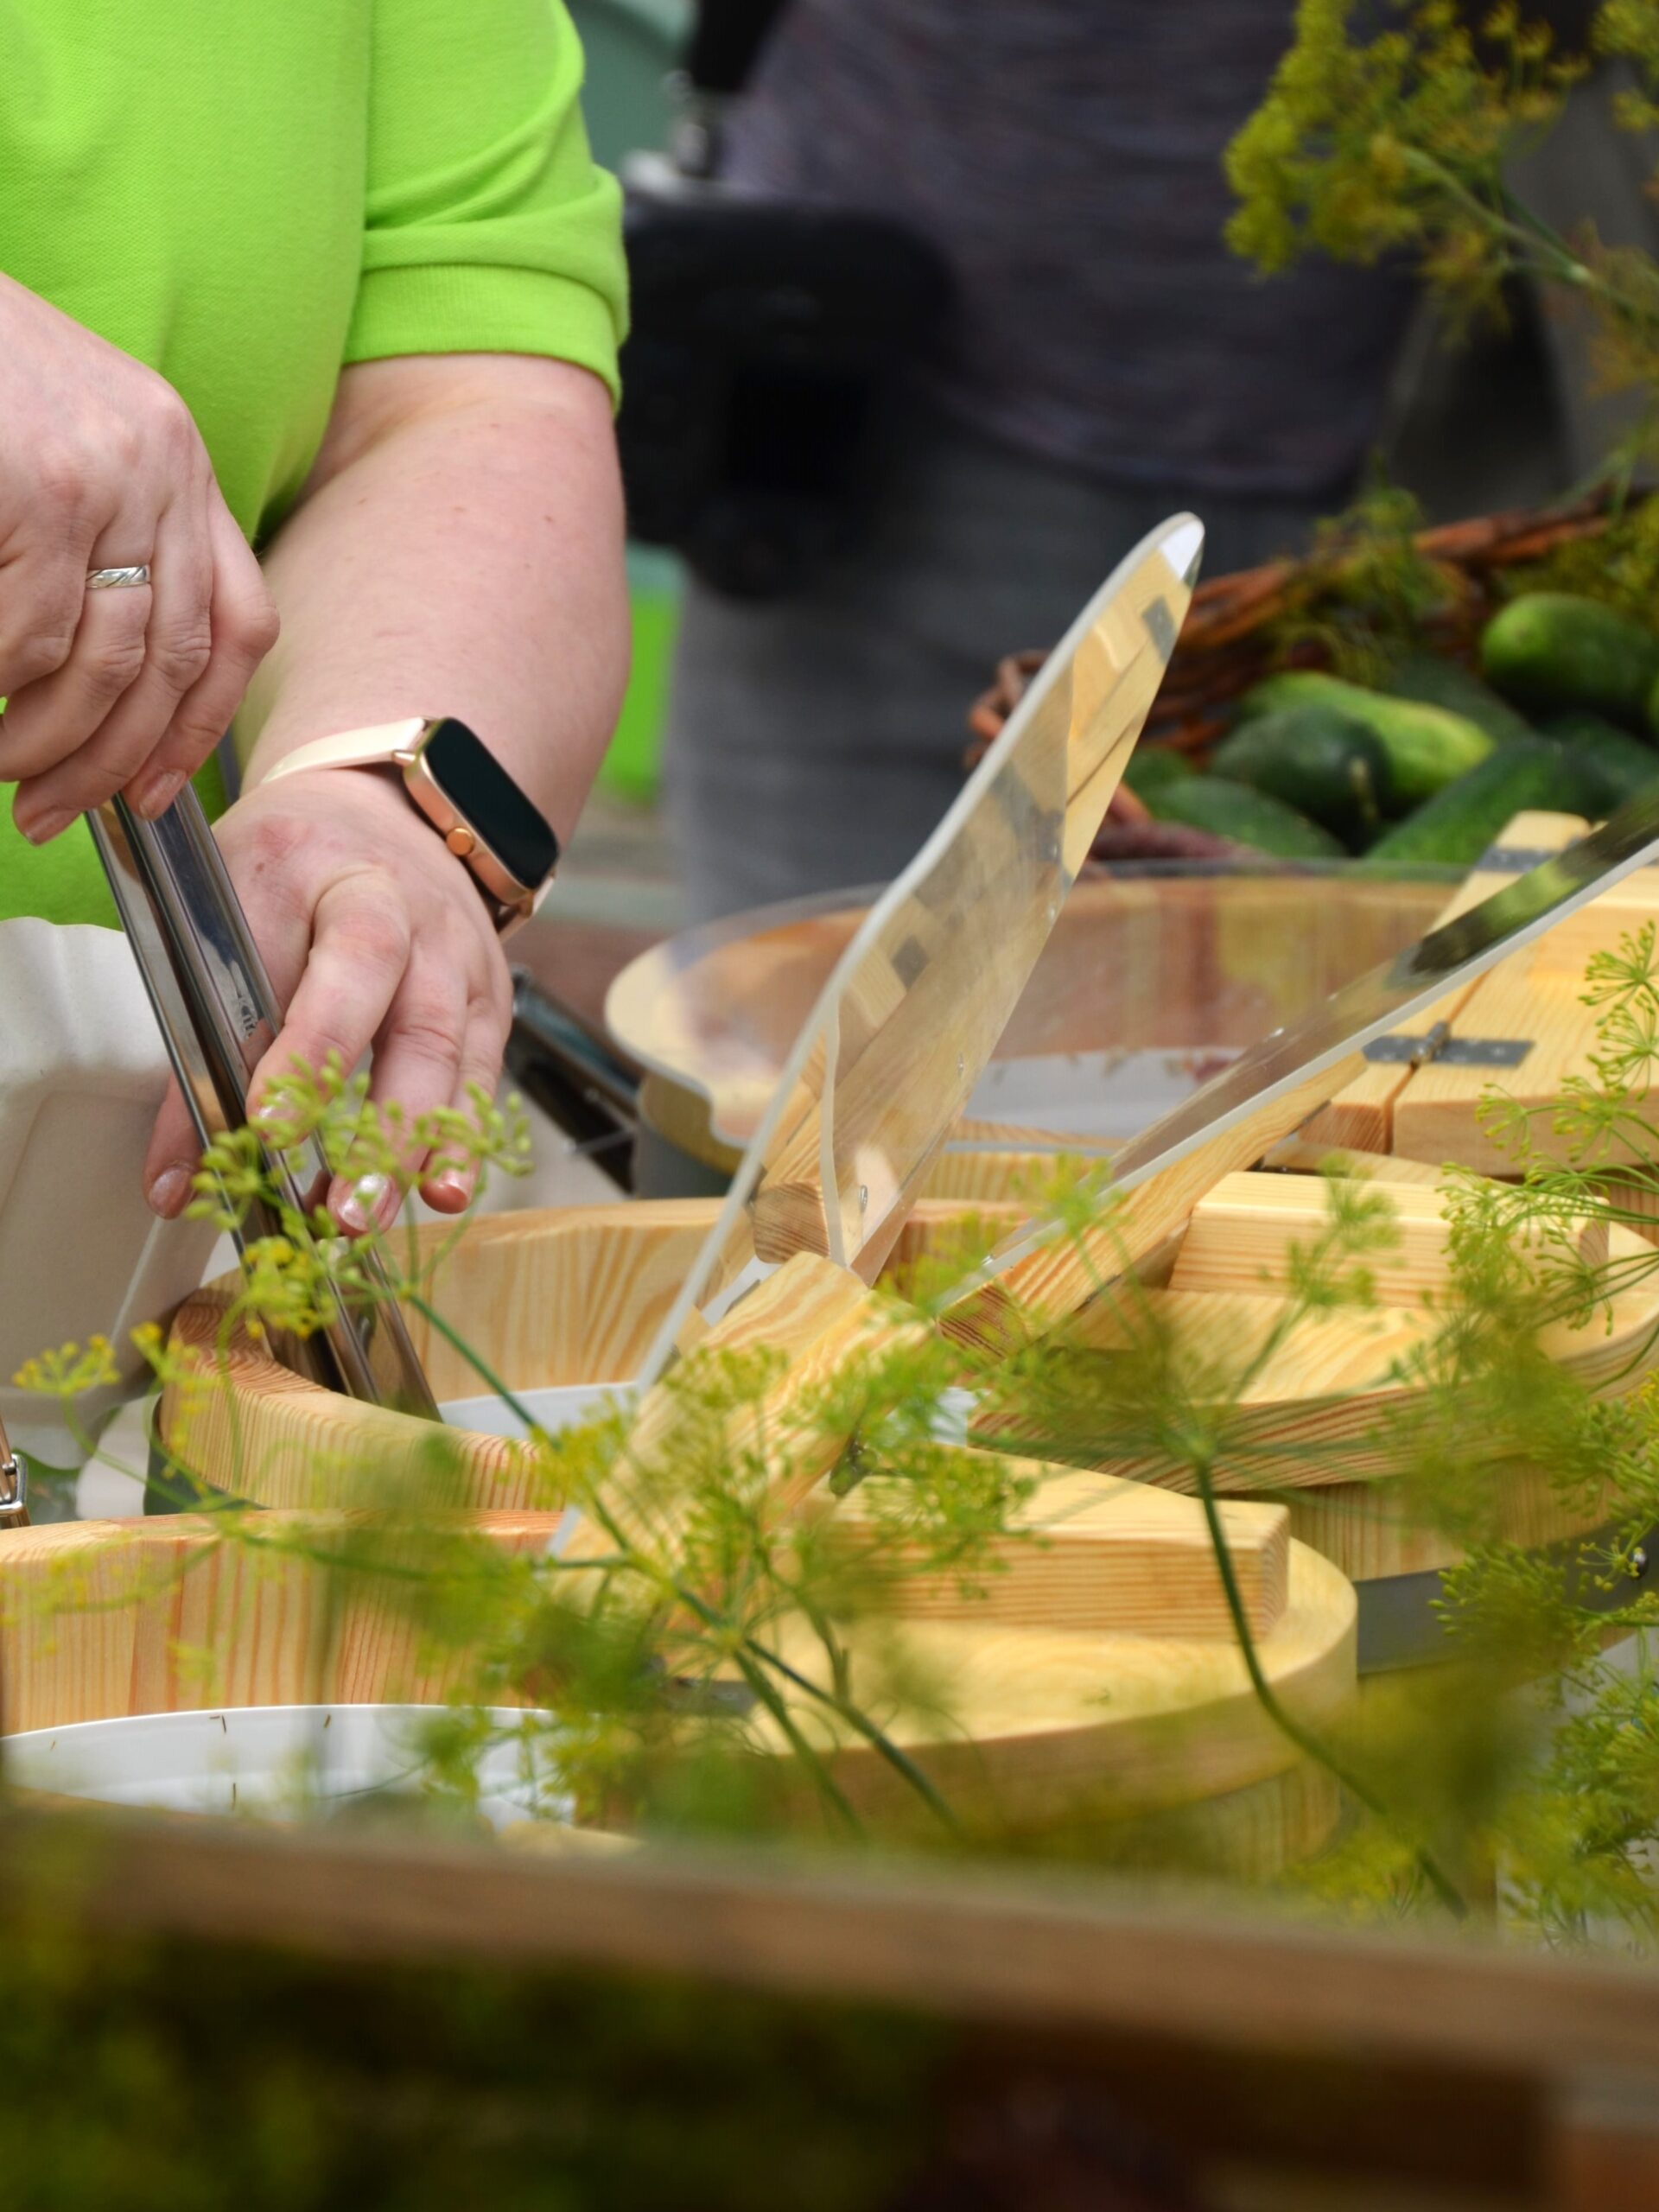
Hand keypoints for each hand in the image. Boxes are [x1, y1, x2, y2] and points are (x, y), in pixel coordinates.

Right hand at [0, 275, 277, 839]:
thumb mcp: (60, 449)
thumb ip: (102, 543)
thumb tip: (96, 687)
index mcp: (179, 460)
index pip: (238, 624)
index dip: (203, 724)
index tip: (154, 787)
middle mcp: (164, 466)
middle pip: (170, 663)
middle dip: (111, 760)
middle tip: (50, 811)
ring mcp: (106, 476)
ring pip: (97, 666)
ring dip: (44, 741)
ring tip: (1, 768)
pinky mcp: (40, 488)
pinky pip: (26, 639)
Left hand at [143, 769, 514, 1227]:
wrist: (387, 817)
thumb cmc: (288, 874)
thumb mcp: (221, 916)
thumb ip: (199, 1041)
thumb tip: (175, 1181)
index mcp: (310, 870)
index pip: (296, 963)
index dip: (293, 1051)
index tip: (263, 1129)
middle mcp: (399, 907)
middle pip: (395, 1006)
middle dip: (366, 1112)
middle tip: (335, 1202)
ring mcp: (455, 954)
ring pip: (447, 1050)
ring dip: (413, 1145)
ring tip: (371, 1216)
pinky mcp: (489, 998)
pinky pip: (483, 1074)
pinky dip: (462, 1139)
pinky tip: (443, 1192)